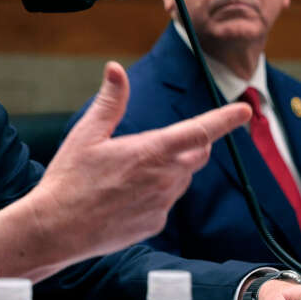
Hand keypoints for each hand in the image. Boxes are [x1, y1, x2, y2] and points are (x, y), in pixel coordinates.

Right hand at [0, 61, 250, 280]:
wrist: (56, 230)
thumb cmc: (68, 180)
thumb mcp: (86, 134)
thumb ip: (110, 101)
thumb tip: (116, 70)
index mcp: (151, 152)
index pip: (199, 131)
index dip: (225, 119)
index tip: (244, 110)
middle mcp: (164, 179)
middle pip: (197, 155)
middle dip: (193, 144)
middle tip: (163, 141)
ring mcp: (161, 205)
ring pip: (181, 179)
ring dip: (170, 169)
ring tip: (130, 172)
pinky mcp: (155, 225)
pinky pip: (166, 202)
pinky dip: (156, 193)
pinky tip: (125, 196)